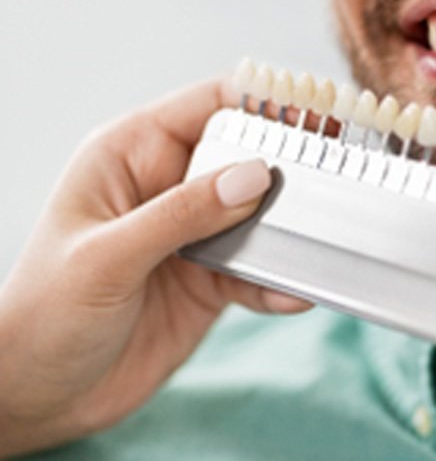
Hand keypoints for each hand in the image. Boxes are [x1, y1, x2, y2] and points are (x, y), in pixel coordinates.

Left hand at [0, 78, 311, 456]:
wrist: (39, 394)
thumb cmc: (42, 316)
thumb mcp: (107, 258)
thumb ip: (182, 215)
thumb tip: (254, 177)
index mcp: (132, 155)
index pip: (210, 104)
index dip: (265, 101)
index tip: (316, 111)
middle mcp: (168, 186)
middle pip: (247, 156)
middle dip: (290, 168)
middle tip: (335, 179)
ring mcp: (194, 234)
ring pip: (261, 215)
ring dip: (291, 230)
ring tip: (319, 241)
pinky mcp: (212, 279)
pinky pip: (259, 270)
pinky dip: (280, 281)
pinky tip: (294, 294)